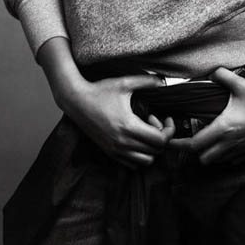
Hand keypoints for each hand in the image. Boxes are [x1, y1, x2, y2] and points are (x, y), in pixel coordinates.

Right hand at [36, 37, 174, 167]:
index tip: (165, 118)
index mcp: (128, 126)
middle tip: (153, 121)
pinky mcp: (109, 152)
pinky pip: (132, 164)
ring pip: (145, 161)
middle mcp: (122, 142)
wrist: (75, 100)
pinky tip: (136, 138)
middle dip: (161, 137)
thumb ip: (146, 81)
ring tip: (145, 131)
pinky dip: (140, 155)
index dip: (169, 130)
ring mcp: (115, 149)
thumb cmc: (99, 91)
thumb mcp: (124, 83)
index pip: (160, 140)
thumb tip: (163, 80)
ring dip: (151, 148)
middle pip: (156, 151)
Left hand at [177, 40, 244, 164]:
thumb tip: (210, 71)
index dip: (179, 145)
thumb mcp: (242, 84)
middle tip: (189, 138)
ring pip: (217, 161)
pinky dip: (225, 156)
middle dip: (194, 151)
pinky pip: (232, 161)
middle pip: (203, 159)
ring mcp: (242, 150)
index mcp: (224, 128)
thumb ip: (222, 75)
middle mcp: (231, 143)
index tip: (169, 141)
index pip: (194, 145)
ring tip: (207, 139)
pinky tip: (226, 142)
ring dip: (209, 154)